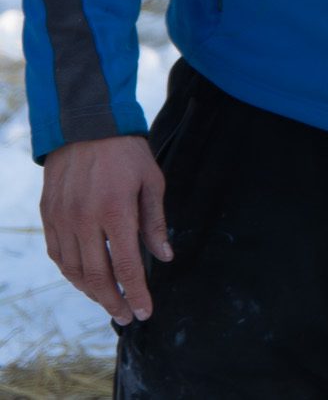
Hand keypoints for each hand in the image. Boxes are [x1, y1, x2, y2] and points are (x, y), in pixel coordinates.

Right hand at [41, 135, 172, 322]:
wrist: (85, 126)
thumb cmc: (127, 153)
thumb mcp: (152, 182)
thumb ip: (155, 223)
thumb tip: (164, 257)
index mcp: (116, 212)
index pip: (125, 267)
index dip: (136, 294)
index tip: (144, 312)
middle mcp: (85, 220)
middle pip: (97, 277)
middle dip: (113, 302)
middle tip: (126, 316)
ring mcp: (62, 220)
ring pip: (74, 271)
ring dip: (92, 292)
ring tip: (109, 302)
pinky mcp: (49, 217)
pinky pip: (58, 255)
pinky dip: (72, 273)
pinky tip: (86, 280)